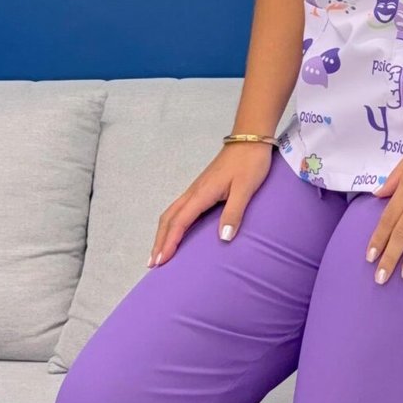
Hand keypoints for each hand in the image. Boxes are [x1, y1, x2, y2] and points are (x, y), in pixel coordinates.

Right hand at [148, 141, 275, 265]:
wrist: (250, 139)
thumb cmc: (249, 163)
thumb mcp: (245, 189)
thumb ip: (234, 213)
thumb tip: (223, 238)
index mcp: (202, 193)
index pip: (180, 222)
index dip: (169, 242)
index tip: (161, 261)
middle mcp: (194, 192)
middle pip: (169, 219)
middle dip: (159, 241)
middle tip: (152, 263)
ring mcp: (196, 189)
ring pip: (172, 213)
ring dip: (163, 233)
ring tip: (158, 252)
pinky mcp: (201, 188)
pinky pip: (180, 209)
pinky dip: (172, 223)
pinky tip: (175, 231)